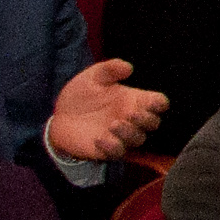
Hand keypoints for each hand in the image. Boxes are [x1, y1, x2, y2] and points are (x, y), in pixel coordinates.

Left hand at [45, 60, 163, 163]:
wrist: (60, 116)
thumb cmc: (82, 94)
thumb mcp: (93, 76)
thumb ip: (110, 69)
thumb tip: (128, 67)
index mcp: (134, 100)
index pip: (158, 103)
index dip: (160, 103)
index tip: (153, 102)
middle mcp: (131, 119)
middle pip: (153, 123)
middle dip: (147, 119)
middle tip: (131, 113)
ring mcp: (121, 135)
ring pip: (138, 139)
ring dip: (129, 133)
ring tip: (113, 124)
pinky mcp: (107, 149)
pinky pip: (118, 152)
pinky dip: (112, 147)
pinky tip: (99, 139)